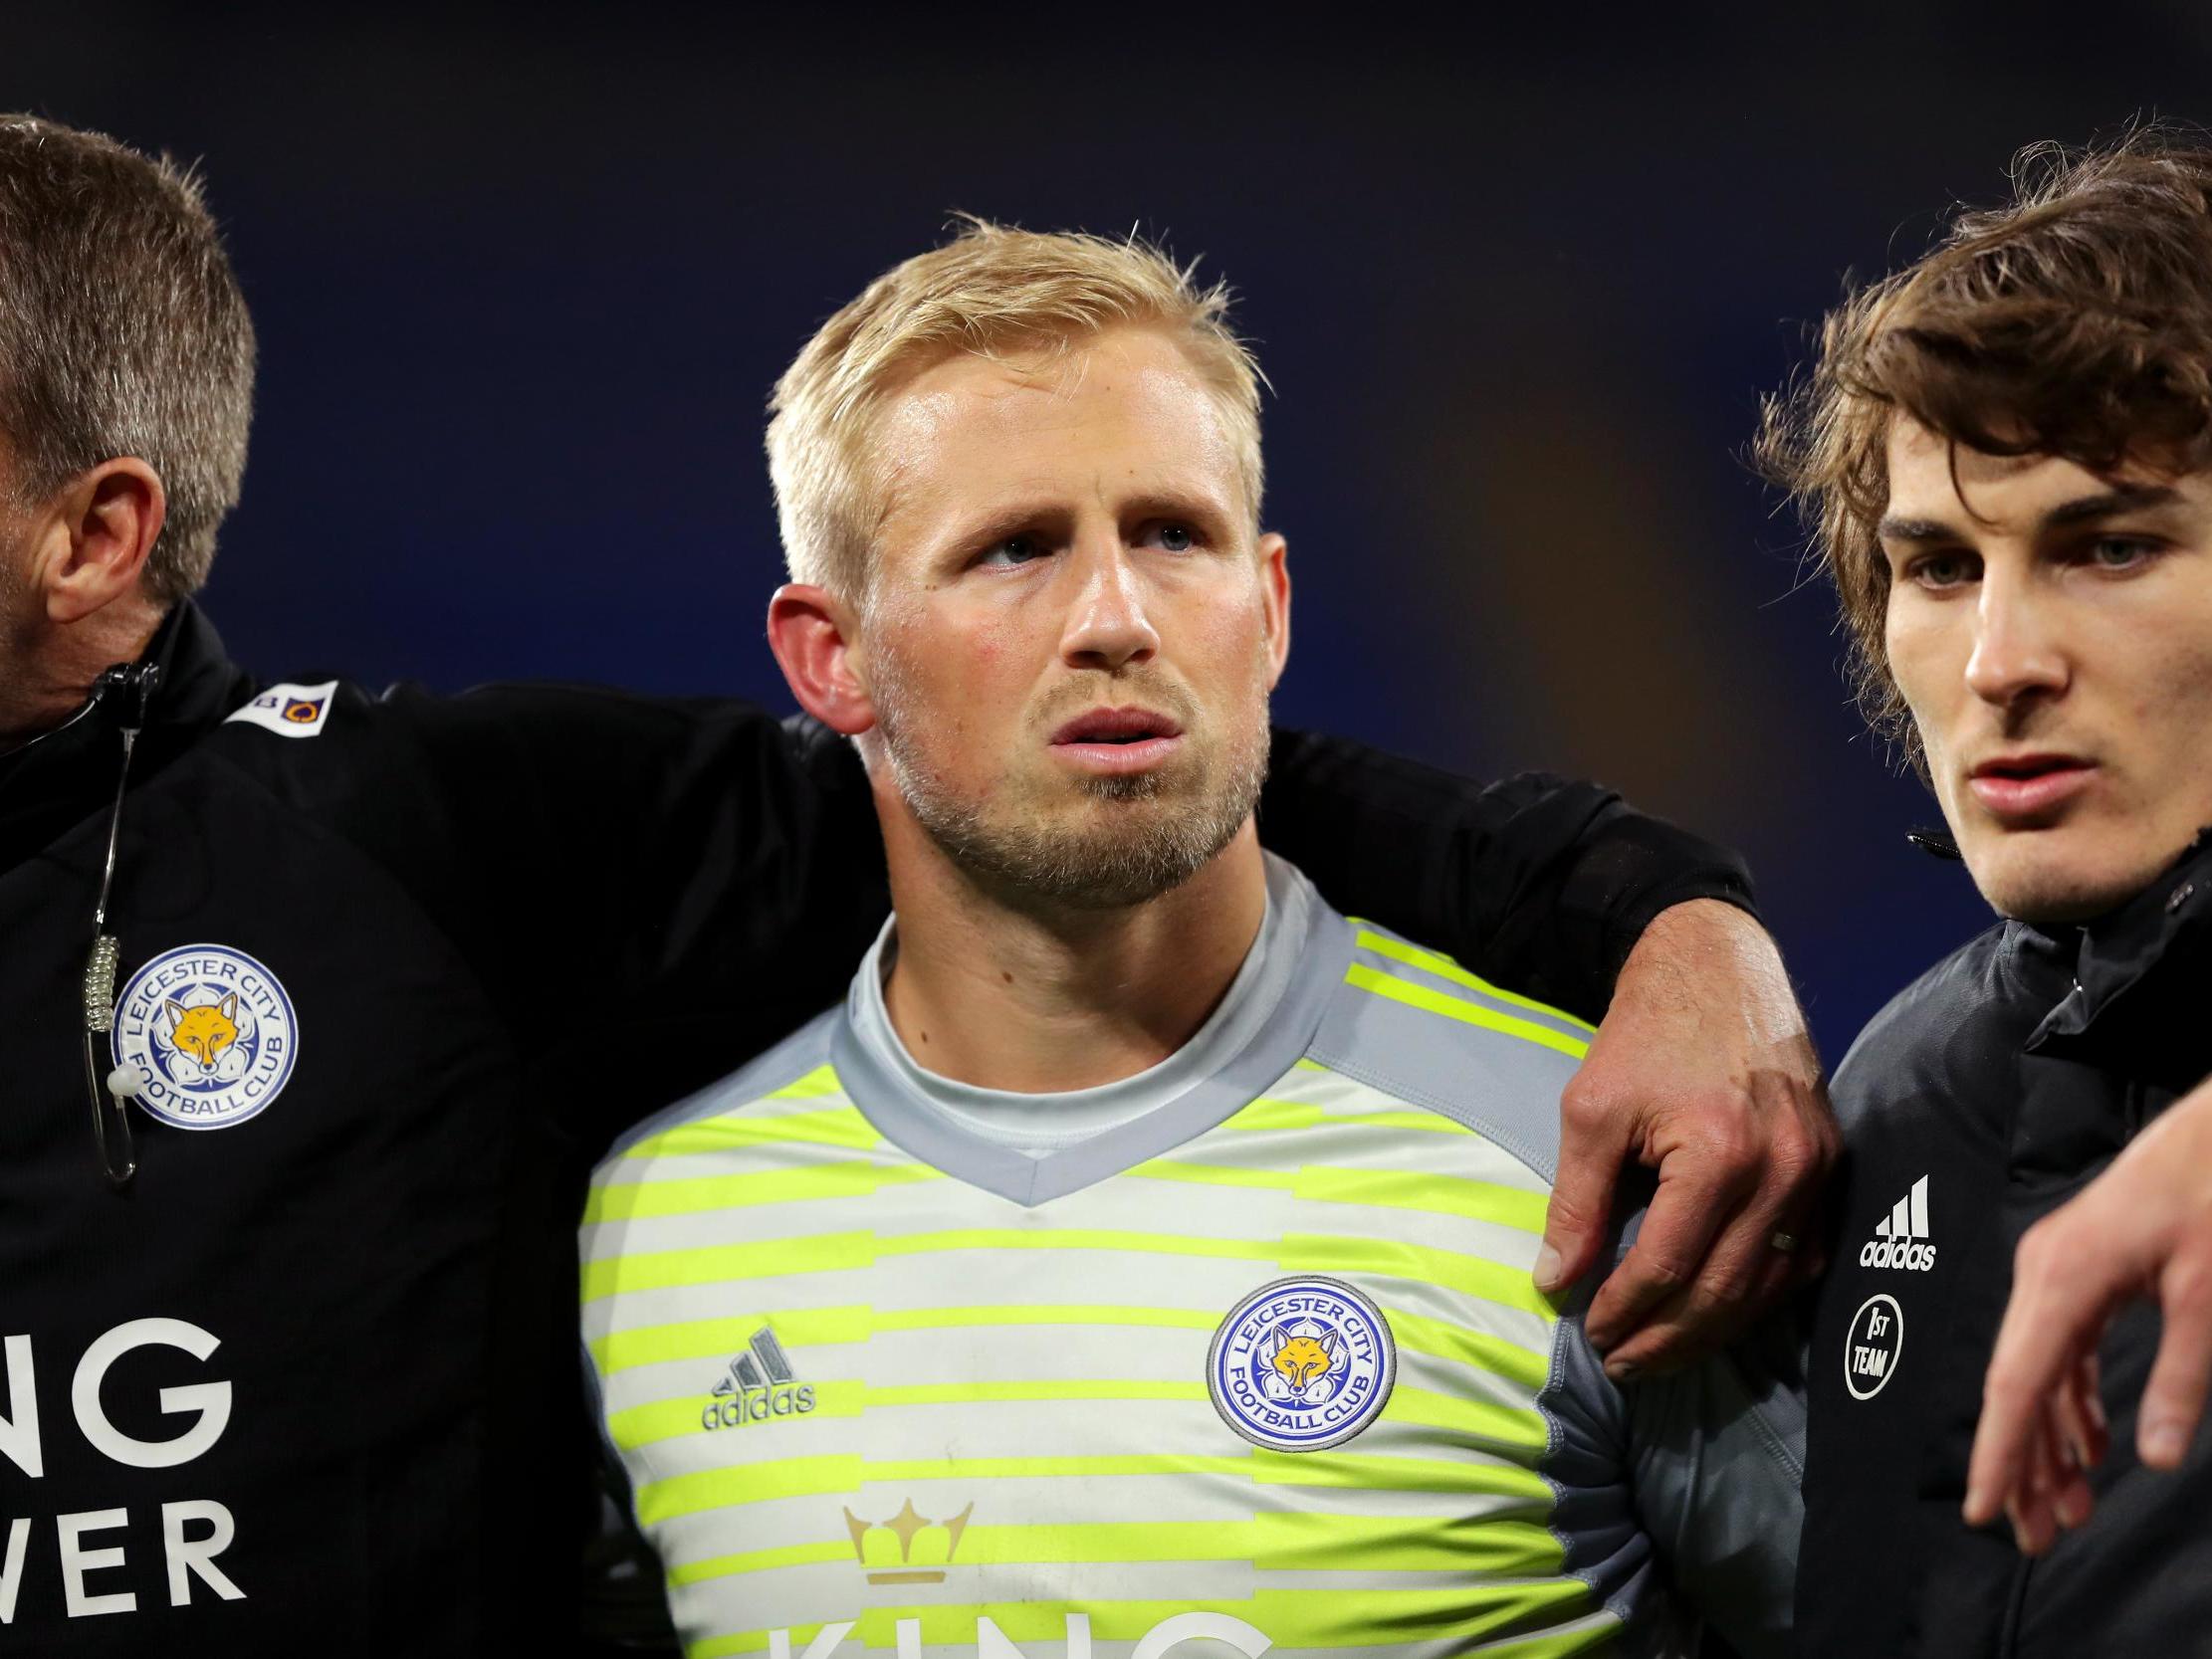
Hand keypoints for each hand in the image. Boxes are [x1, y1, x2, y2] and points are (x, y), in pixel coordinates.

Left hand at [1537, 899, 1837, 1375]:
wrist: (1717, 970)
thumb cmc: (1647, 1035)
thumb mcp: (1592, 1111)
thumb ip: (1578, 1204)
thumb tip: (1556, 1282)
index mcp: (1721, 1152)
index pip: (1671, 1266)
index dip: (1626, 1310)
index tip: (1591, 1334)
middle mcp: (1784, 1169)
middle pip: (1725, 1291)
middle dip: (1668, 1339)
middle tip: (1623, 1363)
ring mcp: (1817, 1171)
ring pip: (1769, 1284)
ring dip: (1713, 1330)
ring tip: (1660, 1351)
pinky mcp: (1831, 1167)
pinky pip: (1800, 1255)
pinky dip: (1757, 1294)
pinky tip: (1717, 1313)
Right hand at [1964, 1080, 2211, 1552]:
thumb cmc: (2209, 1195)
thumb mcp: (2207, 1294)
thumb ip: (2180, 1379)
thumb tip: (2154, 1460)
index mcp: (2059, 1282)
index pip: (2014, 1384)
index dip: (1997, 1452)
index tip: (1983, 1511)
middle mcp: (2042, 1277)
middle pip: (2017, 1385)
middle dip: (2023, 1463)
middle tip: (2036, 1536)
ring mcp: (2056, 1272)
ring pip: (2037, 1371)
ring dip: (2050, 1439)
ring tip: (2067, 1507)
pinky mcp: (2078, 1270)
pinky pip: (2060, 1348)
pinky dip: (2070, 1400)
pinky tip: (2089, 1444)